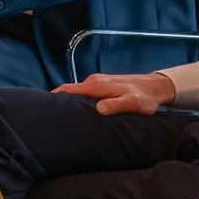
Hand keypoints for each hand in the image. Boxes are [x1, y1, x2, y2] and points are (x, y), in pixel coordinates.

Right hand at [54, 71, 177, 115]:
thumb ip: (116, 105)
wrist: (156, 87)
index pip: (68, 90)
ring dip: (68, 102)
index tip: (42, 108)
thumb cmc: (144, 97)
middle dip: (57, 101)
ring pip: (76, 92)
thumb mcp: (133, 103)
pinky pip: (83, 93)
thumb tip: (99, 108)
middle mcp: (93, 81)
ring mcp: (97, 83)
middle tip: (47, 117)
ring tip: (60, 117)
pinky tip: (77, 112)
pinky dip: (77, 101)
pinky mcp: (101, 86)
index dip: (54, 97)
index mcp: (96, 85)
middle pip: (68, 91)